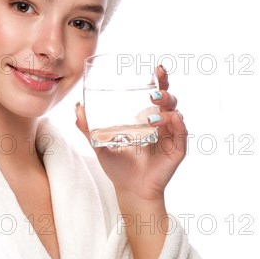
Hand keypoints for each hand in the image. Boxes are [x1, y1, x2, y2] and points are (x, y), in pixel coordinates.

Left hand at [75, 65, 186, 201]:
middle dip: (165, 91)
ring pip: (176, 114)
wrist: (130, 191)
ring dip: (166, 109)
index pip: (157, 93)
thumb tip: (78, 108)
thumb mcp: (100, 145)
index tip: (157, 67)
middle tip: (153, 92)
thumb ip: (88, 129)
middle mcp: (163, 123)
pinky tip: (172, 119)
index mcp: (148, 117)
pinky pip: (182, 133)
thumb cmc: (118, 167)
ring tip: (153, 115)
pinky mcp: (177, 150)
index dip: (160, 79)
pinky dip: (179, 124)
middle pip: (169, 99)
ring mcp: (171, 136)